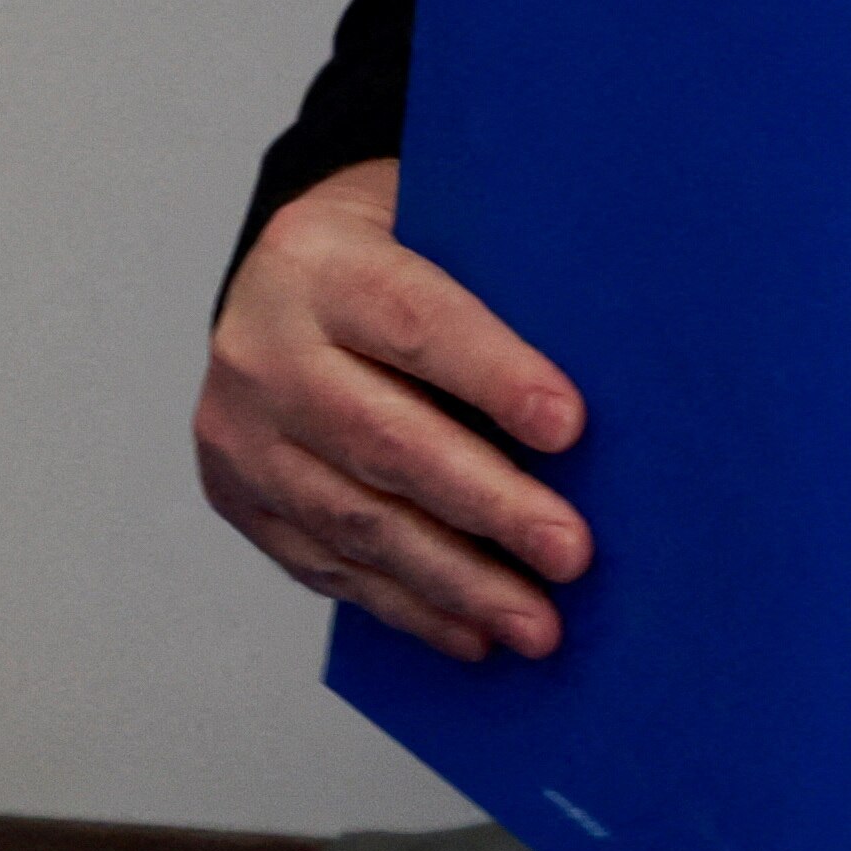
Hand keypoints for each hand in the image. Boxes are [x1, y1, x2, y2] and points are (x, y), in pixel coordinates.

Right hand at [195, 158, 593, 663]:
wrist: (282, 274)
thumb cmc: (393, 245)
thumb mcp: (436, 221)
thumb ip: (497, 273)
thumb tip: (610, 352)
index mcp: (319, 263)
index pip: (414, 323)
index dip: (493, 376)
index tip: (570, 428)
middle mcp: (264, 352)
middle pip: (386, 441)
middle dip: (489, 505)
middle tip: (570, 551)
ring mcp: (242, 434)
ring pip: (358, 521)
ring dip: (456, 581)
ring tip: (535, 621)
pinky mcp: (241, 499)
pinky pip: (330, 565)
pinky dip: (408, 605)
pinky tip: (471, 630)